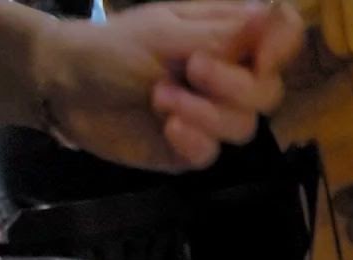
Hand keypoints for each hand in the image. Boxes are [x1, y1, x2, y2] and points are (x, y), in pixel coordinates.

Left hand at [35, 1, 302, 171]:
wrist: (68, 88)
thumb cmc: (114, 48)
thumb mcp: (168, 32)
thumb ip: (223, 33)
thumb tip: (273, 12)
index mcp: (228, 35)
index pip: (284, 36)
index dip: (282, 47)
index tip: (260, 55)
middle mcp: (229, 76)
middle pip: (269, 92)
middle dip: (235, 85)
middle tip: (193, 70)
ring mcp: (212, 116)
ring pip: (244, 128)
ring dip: (204, 113)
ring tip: (161, 97)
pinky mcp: (192, 150)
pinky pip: (213, 153)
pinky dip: (192, 140)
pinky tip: (167, 128)